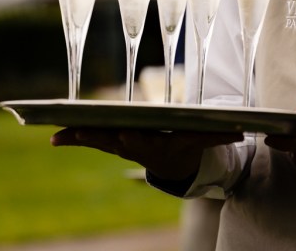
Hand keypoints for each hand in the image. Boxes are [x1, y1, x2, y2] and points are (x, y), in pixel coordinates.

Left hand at [51, 128, 242, 180]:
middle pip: (114, 141)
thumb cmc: (185, 147)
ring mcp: (121, 146)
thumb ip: (218, 136)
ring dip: (79, 137)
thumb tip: (242, 129)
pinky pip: (90, 140)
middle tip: (81, 132)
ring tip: (58, 134)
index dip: (134, 139)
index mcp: (156, 146)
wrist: (171, 166)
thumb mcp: (201, 142)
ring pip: (98, 140)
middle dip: (97, 136)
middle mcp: (135, 146)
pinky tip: (53, 138)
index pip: (144, 142)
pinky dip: (72, 139)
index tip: (125, 136)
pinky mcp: (112, 143)